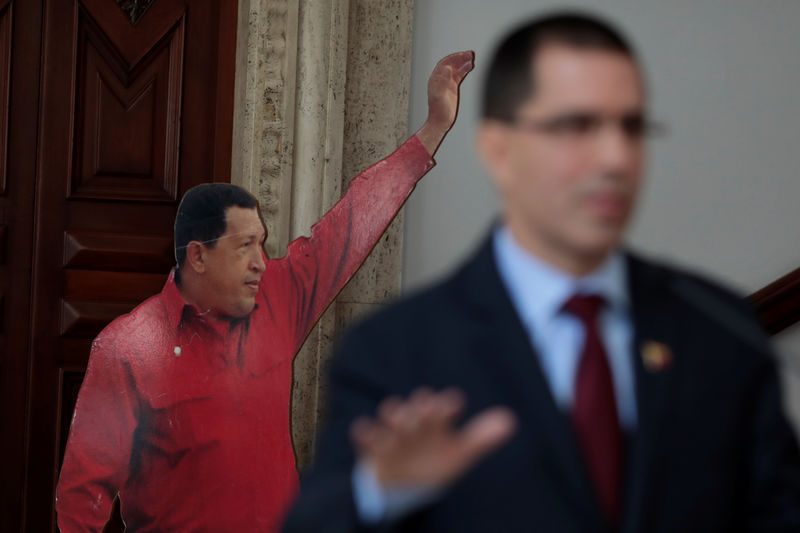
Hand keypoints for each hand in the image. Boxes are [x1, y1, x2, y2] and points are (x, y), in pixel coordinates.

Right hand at [350, 387, 515, 489]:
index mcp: (437, 422)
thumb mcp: (458, 454)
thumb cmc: (432, 462)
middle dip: (421, 406)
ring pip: (392, 415)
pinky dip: (364, 432)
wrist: (400, 484)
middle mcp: (416, 422)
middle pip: (418, 407)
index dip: (447, 405)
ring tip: (398, 418)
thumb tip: (510, 421)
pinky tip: (364, 429)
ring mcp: (393, 433)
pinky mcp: (373, 446)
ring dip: (394, 414)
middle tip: (426, 406)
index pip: (444, 408)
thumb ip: (481, 438)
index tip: (452, 404)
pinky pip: (364, 435)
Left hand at [416, 51, 474, 155]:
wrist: (441, 121)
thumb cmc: (438, 110)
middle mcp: (440, 78)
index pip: (445, 63)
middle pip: (451, 64)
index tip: (462, 55)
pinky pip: (459, 74)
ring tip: (472, 57)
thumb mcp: (440, 95)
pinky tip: (470, 66)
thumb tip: (448, 68)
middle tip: (470, 54)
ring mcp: (447, 82)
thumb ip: (443, 81)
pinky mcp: (453, 86)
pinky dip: (465, 69)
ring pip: (456, 68)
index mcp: (435, 78)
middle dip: (460, 58)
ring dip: (463, 62)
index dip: (453, 58)